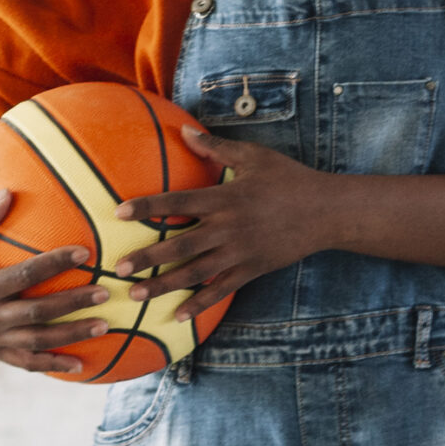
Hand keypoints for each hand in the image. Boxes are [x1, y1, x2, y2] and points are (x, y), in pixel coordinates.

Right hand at [0, 189, 112, 375]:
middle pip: (38, 313)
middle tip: (105, 292)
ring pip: (38, 342)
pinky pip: (27, 363)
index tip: (85, 253)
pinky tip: (81, 366)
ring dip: (73, 336)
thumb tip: (8, 192)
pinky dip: (54, 365)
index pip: (24, 276)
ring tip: (105, 324)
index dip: (55, 264)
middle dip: (73, 303)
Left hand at [112, 125, 339, 318]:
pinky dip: (199, 303)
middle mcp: (228, 227)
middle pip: (179, 245)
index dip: (147, 206)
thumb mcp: (253, 156)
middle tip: (118, 269)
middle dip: (147, 258)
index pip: (177, 201)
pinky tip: (177, 315)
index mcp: (224, 197)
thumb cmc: (289, 179)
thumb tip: (184, 130)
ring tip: (136, 296)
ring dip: (163, 285)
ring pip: (195, 272)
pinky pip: (220, 290)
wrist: (326, 212)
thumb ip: (216, 148)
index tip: (119, 212)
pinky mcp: (251, 270)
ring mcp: (239, 253)